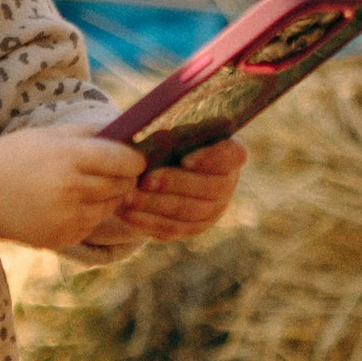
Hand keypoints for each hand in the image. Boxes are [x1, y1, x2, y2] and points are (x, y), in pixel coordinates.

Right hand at [0, 128, 147, 254]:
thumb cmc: (14, 157)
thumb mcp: (49, 134)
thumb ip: (92, 132)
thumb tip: (132, 132)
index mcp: (67, 158)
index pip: (123, 161)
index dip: (135, 160)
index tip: (135, 158)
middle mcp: (70, 190)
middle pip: (122, 186)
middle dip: (124, 178)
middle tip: (113, 171)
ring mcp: (66, 218)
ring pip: (111, 207)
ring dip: (106, 197)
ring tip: (82, 186)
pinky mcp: (63, 238)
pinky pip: (93, 225)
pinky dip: (88, 214)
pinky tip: (66, 204)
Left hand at [106, 138, 246, 241]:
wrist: (151, 170)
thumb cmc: (161, 142)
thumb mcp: (165, 131)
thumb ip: (168, 134)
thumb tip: (157, 138)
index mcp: (228, 150)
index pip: (234, 155)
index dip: (212, 159)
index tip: (185, 159)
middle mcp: (227, 181)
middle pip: (211, 187)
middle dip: (176, 184)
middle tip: (146, 180)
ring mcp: (213, 208)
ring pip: (190, 212)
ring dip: (157, 205)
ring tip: (128, 198)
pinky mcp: (193, 227)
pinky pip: (174, 228)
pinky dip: (149, 221)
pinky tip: (128, 213)